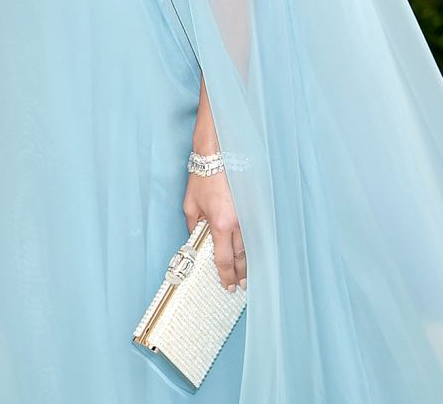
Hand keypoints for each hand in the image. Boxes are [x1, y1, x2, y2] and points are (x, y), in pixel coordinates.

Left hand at [183, 170, 245, 290]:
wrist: (218, 157)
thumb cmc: (203, 179)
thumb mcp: (190, 205)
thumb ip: (194, 227)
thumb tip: (196, 241)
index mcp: (220, 225)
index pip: (224, 259)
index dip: (225, 276)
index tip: (227, 286)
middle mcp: (237, 224)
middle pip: (241, 258)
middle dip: (240, 274)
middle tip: (240, 286)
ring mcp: (247, 217)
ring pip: (249, 247)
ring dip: (247, 263)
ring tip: (245, 275)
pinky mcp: (252, 210)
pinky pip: (252, 234)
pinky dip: (251, 246)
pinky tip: (250, 253)